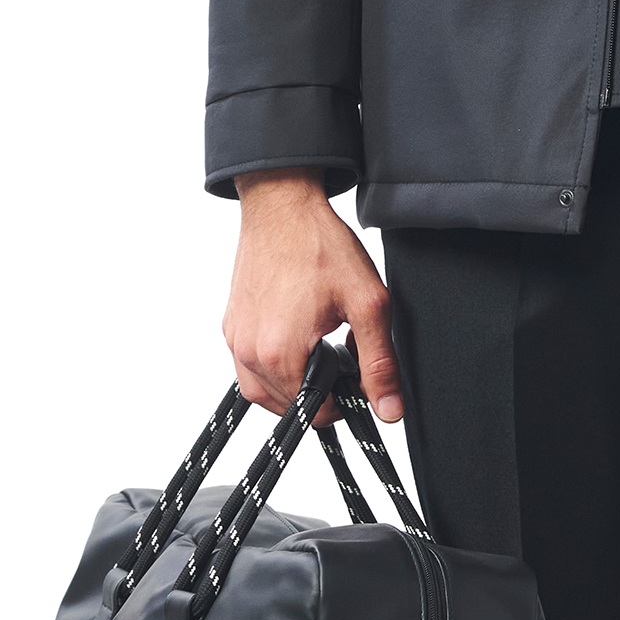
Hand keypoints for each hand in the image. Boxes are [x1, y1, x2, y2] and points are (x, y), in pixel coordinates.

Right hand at [224, 171, 401, 421]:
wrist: (282, 205)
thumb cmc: (319, 243)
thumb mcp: (367, 304)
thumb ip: (380, 362)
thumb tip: (388, 408)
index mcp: (280, 353)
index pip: (315, 414)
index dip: (345, 403)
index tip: (357, 376)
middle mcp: (248, 352)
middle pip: (290, 406)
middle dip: (321, 390)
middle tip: (342, 353)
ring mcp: (235, 340)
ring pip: (266, 392)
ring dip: (296, 384)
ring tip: (319, 350)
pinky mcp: (230, 327)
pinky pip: (250, 368)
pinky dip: (275, 366)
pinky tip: (297, 339)